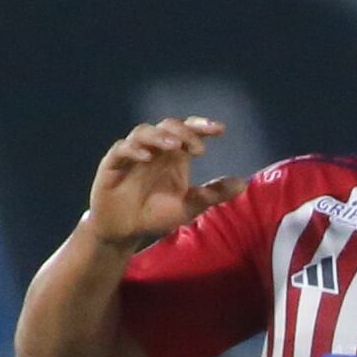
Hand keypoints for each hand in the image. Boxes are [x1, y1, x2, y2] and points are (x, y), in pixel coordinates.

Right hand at [83, 117, 244, 254]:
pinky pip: (121, 149)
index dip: (202, 127)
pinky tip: (146, 157)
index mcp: (175, 156)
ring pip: (144, 132)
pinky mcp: (113, 164)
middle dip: (184, 132)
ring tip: (176, 146)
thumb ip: (213, 194)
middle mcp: (155, 150)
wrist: (125, 230)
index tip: (221, 130)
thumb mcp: (189, 206)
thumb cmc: (156, 213)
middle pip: (168, 126)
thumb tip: (243, 183)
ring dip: (161, 136)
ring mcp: (133, 154)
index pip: (189, 132)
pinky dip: (134, 149)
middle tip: (199, 149)